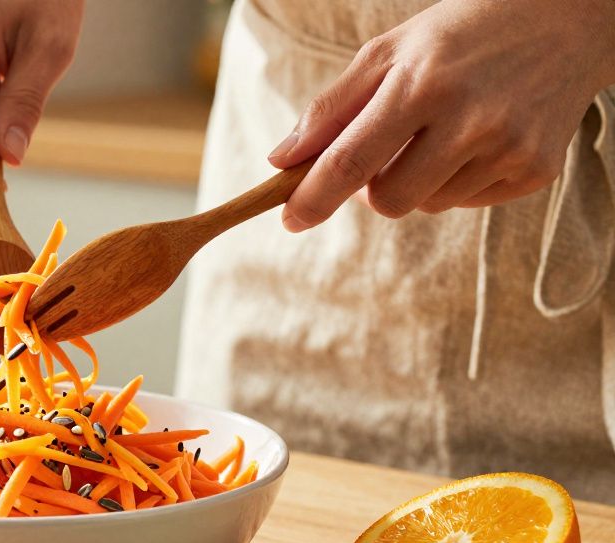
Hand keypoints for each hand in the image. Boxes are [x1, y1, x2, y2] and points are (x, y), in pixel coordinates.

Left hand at [270, 0, 614, 231]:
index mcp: (421, 85)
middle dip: (370, 191)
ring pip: (428, 205)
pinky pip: (467, 203)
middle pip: (388, 200)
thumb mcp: (388, 52)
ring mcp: (508, 148)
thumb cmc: (457, 36)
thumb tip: (282, 162)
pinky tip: (474, 139)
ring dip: (416, 182)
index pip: (350, 162)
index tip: (289, 219)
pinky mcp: (535, 170)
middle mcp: (469, 120)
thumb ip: (331, 109)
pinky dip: (456, 182)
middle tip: (383, 155)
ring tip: (439, 133)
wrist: (564, 20)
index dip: (313, 198)